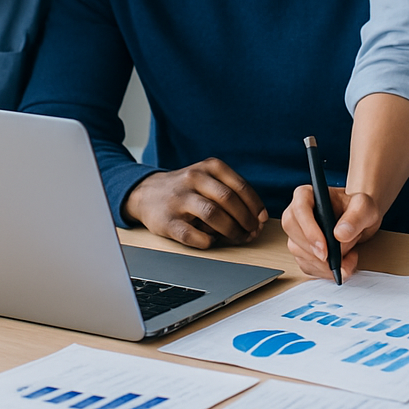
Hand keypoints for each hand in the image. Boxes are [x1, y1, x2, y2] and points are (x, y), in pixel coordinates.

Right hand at [122, 159, 266, 248]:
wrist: (146, 193)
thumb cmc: (186, 188)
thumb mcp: (208, 177)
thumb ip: (231, 191)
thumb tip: (258, 218)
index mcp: (209, 167)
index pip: (240, 186)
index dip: (255, 206)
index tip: (262, 219)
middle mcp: (194, 178)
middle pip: (228, 200)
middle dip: (245, 219)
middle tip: (252, 232)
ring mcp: (180, 199)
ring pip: (213, 214)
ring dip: (231, 230)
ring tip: (238, 238)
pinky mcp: (167, 220)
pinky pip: (192, 234)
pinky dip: (207, 241)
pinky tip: (212, 241)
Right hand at [282, 185, 381, 279]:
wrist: (360, 221)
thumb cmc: (358, 208)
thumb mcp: (364, 207)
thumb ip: (355, 217)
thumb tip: (340, 234)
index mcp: (308, 195)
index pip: (300, 210)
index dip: (309, 230)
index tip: (324, 248)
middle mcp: (298, 213)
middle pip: (294, 232)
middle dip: (315, 251)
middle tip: (336, 261)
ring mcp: (298, 233)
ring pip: (299, 252)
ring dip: (323, 263)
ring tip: (348, 258)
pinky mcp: (302, 250)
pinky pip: (306, 265)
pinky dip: (324, 271)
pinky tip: (341, 264)